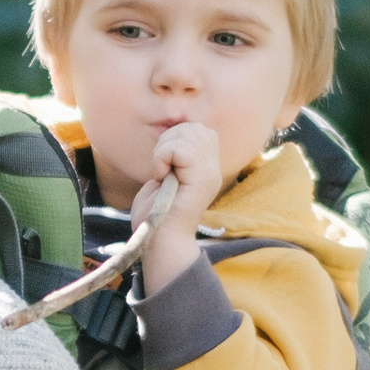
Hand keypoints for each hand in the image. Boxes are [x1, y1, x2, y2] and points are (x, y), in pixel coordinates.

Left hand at [138, 116, 222, 293]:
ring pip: (186, 134)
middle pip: (192, 127)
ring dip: (163, 151)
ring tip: (161, 174)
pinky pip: (179, 148)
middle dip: (167, 142)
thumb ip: (173, 153)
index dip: (174, 138)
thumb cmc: (156, 214)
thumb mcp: (166, 175)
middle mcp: (213, 167)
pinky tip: (161, 177)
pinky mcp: (202, 179)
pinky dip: (162, 158)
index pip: (197, 129)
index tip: (163, 166)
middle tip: (160, 169)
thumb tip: (170, 132)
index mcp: (207, 166)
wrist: (159, 242)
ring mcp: (210, 172)